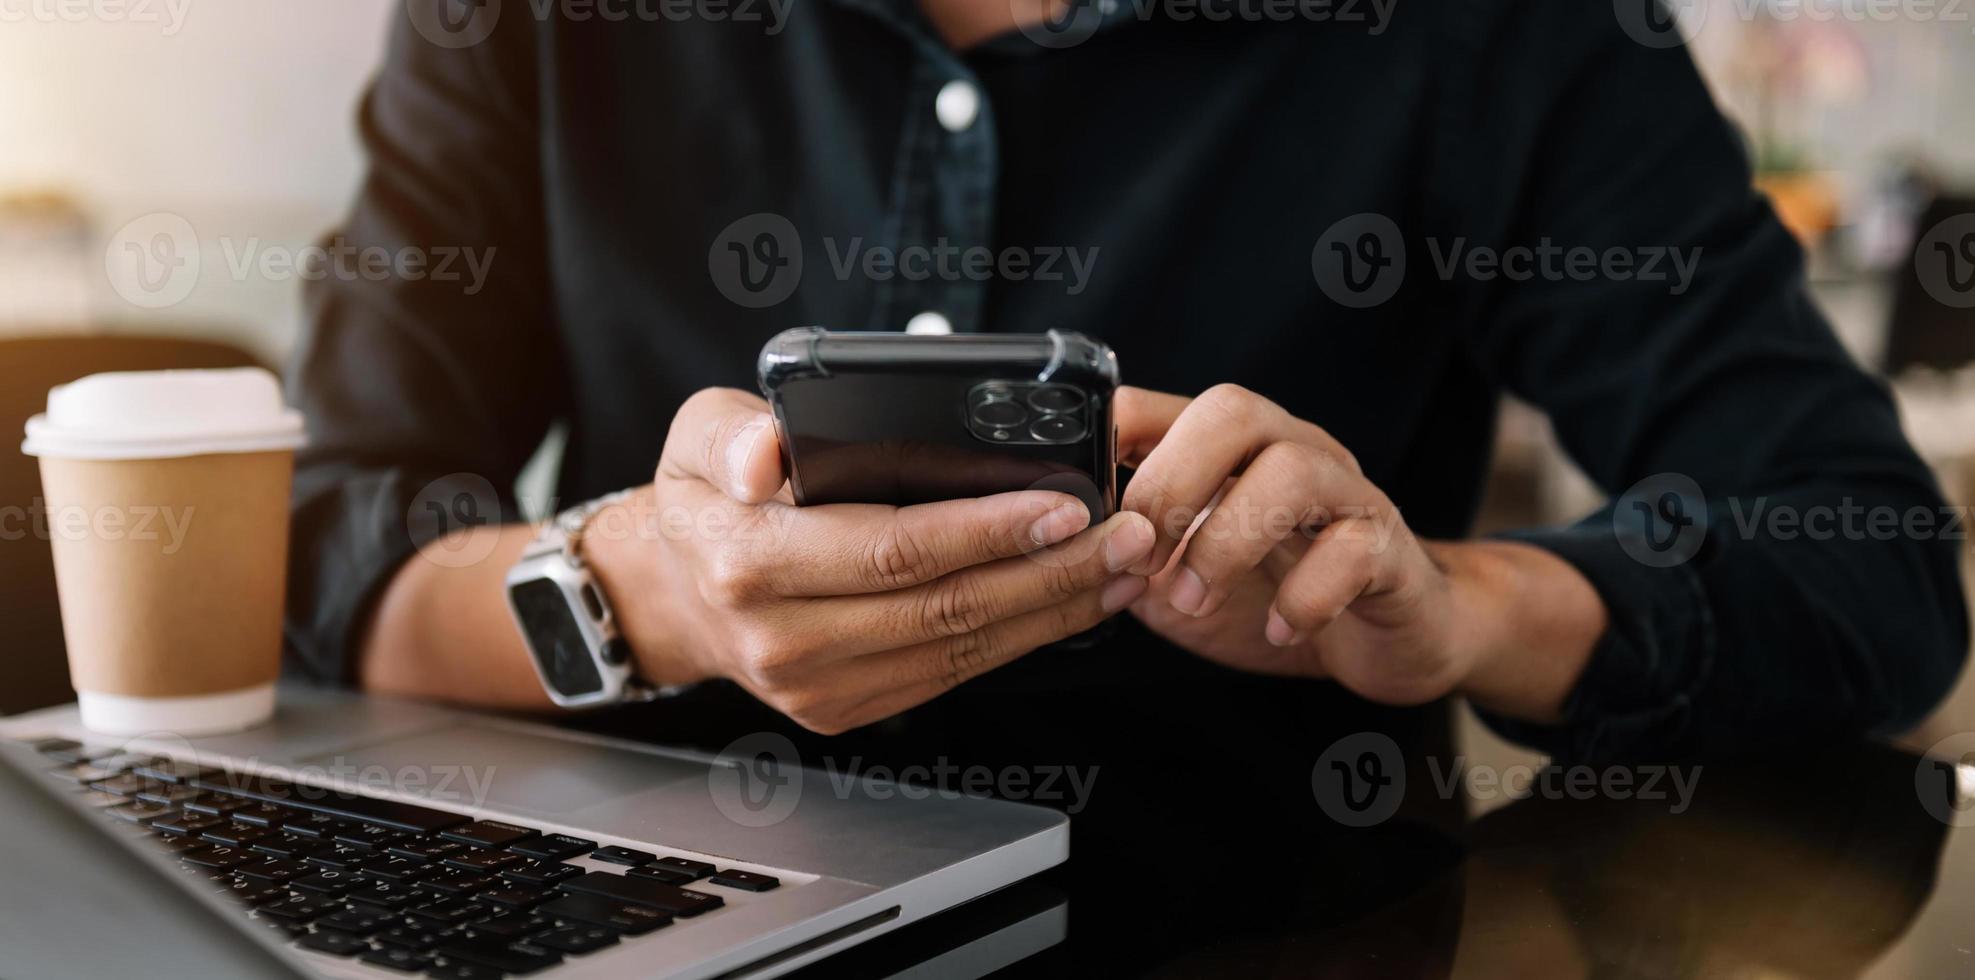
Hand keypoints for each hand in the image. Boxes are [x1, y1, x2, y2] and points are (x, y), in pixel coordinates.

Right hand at [584, 388, 1155, 733]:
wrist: (675, 593)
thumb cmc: (705, 498)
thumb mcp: (696, 435)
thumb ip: (731, 432)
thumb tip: (767, 452)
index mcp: (749, 561)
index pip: (892, 549)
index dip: (986, 530)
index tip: (1063, 505)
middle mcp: (783, 638)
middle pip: (945, 608)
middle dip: (1050, 571)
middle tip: (1126, 533)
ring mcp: (818, 687)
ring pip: (961, 650)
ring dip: (1053, 610)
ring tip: (1120, 565)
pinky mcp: (847, 710)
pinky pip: (952, 674)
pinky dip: (1021, 637)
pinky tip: (1072, 601)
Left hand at [1116, 385, 1603, 716]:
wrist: (1395, 633)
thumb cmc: (1278, 594)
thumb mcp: (1182, 573)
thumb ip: (1129, 552)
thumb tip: (1057, 548)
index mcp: (1232, 450)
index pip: (1164, 403)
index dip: (1112, 429)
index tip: (1072, 485)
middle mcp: (1291, 451)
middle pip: (1232, 411)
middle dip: (1170, 481)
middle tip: (1139, 556)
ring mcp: (1346, 496)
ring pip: (1292, 471)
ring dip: (1227, 541)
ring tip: (1194, 599)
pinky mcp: (1390, 551)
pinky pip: (1355, 551)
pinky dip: (1307, 596)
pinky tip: (1282, 630)